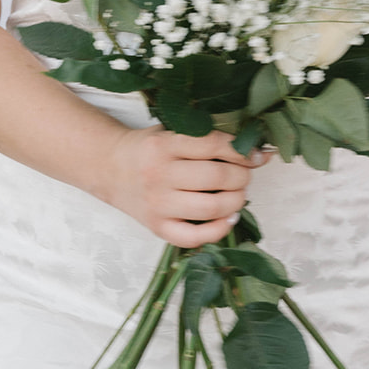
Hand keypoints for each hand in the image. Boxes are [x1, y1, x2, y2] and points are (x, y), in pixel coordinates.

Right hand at [105, 127, 266, 246]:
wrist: (109, 168)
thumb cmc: (148, 148)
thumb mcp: (171, 131)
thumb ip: (208, 138)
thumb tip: (259, 153)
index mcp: (163, 145)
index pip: (213, 145)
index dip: (241, 150)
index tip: (256, 155)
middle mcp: (159, 175)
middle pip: (217, 178)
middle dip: (242, 176)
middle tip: (244, 174)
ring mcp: (158, 204)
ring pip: (211, 208)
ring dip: (236, 200)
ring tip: (238, 193)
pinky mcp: (157, 227)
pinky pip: (194, 237)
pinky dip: (218, 230)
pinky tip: (228, 217)